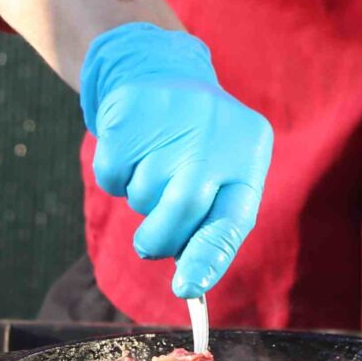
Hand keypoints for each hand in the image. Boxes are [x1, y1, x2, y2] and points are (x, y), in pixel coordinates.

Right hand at [79, 22, 273, 298]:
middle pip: (180, 211)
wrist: (161, 71)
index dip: (209, 258)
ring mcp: (172, 118)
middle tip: (151, 241)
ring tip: (152, 166)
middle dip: (160, 238)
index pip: (233, 218)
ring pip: (142, 197)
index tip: (186, 289)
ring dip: (140, 200)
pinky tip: (133, 150)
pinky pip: (112, 177)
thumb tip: (191, 284)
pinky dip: (115, 178)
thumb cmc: (198, 144)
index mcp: (249, 151)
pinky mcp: (130, 112)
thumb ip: (211, 225)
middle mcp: (215, 132)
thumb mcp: (222, 172)